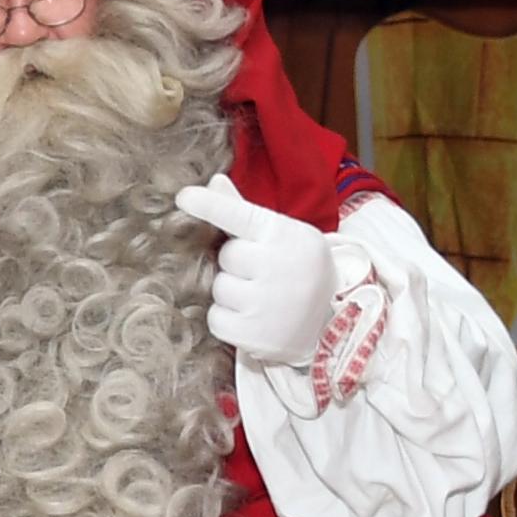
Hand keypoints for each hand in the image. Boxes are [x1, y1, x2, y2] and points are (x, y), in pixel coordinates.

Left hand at [172, 173, 337, 368]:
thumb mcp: (284, 236)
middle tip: (263, 273)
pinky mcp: (254, 335)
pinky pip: (216, 318)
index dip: (211, 206)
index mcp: (287, 235)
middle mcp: (278, 266)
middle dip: (237, 263)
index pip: (242, 216)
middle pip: (227, 255)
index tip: (184, 197)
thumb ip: (246, 213)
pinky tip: (252, 318)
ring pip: (219, 287)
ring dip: (231, 292)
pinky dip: (227, 319)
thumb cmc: (298, 270)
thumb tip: (213, 182)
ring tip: (260, 298)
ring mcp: (267, 303)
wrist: (332, 325)